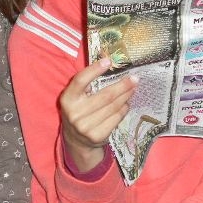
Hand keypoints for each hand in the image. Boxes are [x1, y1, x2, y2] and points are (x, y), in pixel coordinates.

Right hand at [59, 57, 137, 171]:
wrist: (76, 140)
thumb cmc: (79, 111)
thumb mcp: (76, 98)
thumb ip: (86, 84)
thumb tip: (108, 64)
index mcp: (67, 99)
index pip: (81, 81)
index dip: (94, 70)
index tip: (108, 61)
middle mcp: (74, 113)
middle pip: (105, 95)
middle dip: (122, 85)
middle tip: (134, 78)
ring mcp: (85, 126)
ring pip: (113, 107)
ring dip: (126, 96)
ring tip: (133, 89)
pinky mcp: (97, 136)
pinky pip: (116, 118)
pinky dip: (123, 109)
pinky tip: (126, 104)